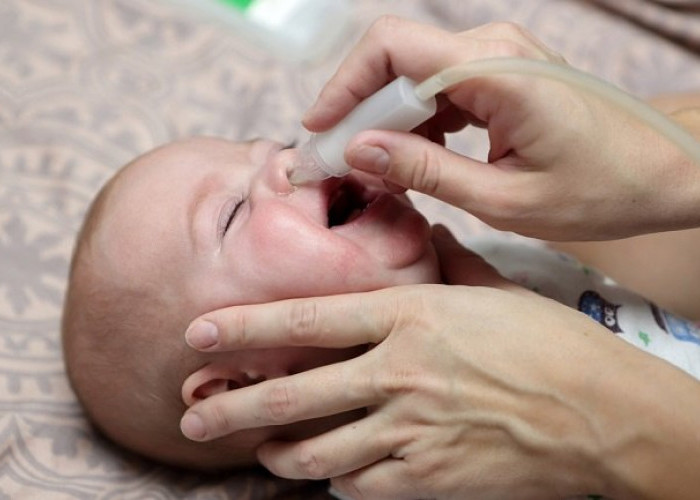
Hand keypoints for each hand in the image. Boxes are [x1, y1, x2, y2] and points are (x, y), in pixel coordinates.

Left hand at [179, 229, 699, 498]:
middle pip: (294, 393)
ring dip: (276, 452)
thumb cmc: (549, 345)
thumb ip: (446, 265)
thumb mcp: (493, 291)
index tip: (200, 329)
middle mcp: (398, 371)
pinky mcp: (427, 476)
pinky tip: (329, 474)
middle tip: (194, 412)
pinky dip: (336, 481)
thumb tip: (425, 237)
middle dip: (233, 405)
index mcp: (410, 316)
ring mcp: (410, 428)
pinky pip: (357, 486)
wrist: (600, 414)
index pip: (309, 317)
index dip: (247, 326)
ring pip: (316, 450)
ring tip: (256, 450)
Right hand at [303, 17, 699, 239]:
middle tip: (335, 160)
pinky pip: (434, 86)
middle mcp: (492, 49)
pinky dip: (411, 121)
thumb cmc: (600, 189)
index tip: (319, 130)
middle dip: (355, 108)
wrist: (659, 170)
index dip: (343, 86)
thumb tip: (358, 151)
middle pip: (393, 57)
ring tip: (368, 168)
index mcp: (497, 72)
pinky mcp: (497, 73)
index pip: (392, 50)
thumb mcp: (505, 200)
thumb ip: (426, 173)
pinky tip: (409, 158)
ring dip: (381, 117)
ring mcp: (495, 57)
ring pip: (409, 73)